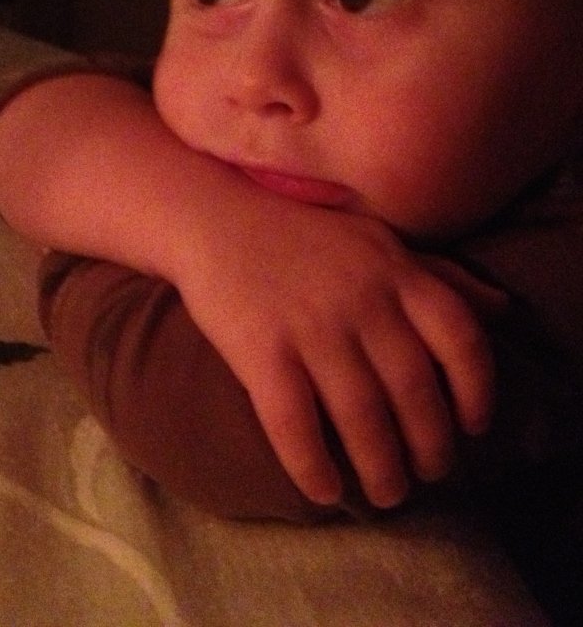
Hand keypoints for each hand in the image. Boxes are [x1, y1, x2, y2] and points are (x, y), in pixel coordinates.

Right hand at [169, 201, 499, 508]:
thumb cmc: (298, 233)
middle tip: (427, 475)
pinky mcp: (260, 349)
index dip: (476, 392)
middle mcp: (361, 299)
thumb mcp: (374, 240)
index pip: (461, 339)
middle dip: (430, 448)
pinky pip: (294, 423)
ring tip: (386, 494)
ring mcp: (310, 326)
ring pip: (361, 417)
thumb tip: (502, 309)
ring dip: (381, 469)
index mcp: (394, 270)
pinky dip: (312, 465)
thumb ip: (437, 275)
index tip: (472, 427)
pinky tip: (324, 490)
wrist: (212, 219)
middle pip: (414, 392)